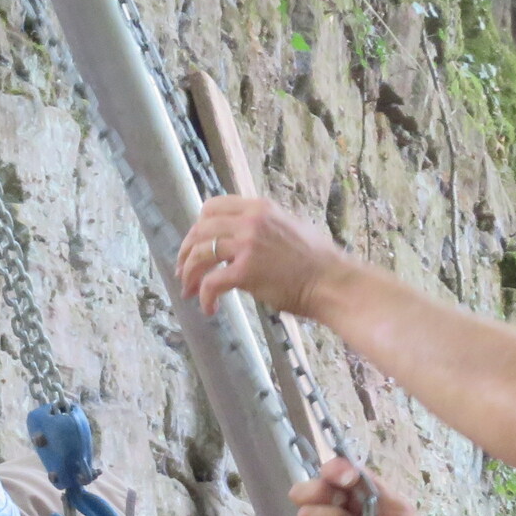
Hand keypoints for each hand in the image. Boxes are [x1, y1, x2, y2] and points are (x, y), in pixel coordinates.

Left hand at [173, 196, 350, 321]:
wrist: (332, 282)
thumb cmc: (315, 262)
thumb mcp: (287, 227)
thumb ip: (261, 226)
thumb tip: (236, 236)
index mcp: (259, 207)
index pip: (212, 206)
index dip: (197, 226)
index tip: (194, 244)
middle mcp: (251, 221)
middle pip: (200, 230)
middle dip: (186, 252)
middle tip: (183, 271)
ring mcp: (247, 245)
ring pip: (199, 254)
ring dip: (189, 274)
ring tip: (189, 291)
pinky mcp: (246, 272)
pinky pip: (211, 283)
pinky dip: (204, 297)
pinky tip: (210, 308)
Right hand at [289, 457, 440, 515]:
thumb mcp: (393, 501)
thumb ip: (365, 480)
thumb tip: (336, 464)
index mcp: (350, 494)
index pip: (323, 474)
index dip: (329, 472)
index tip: (346, 480)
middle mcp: (333, 510)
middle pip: (301, 492)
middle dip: (321, 495)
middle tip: (344, 504)